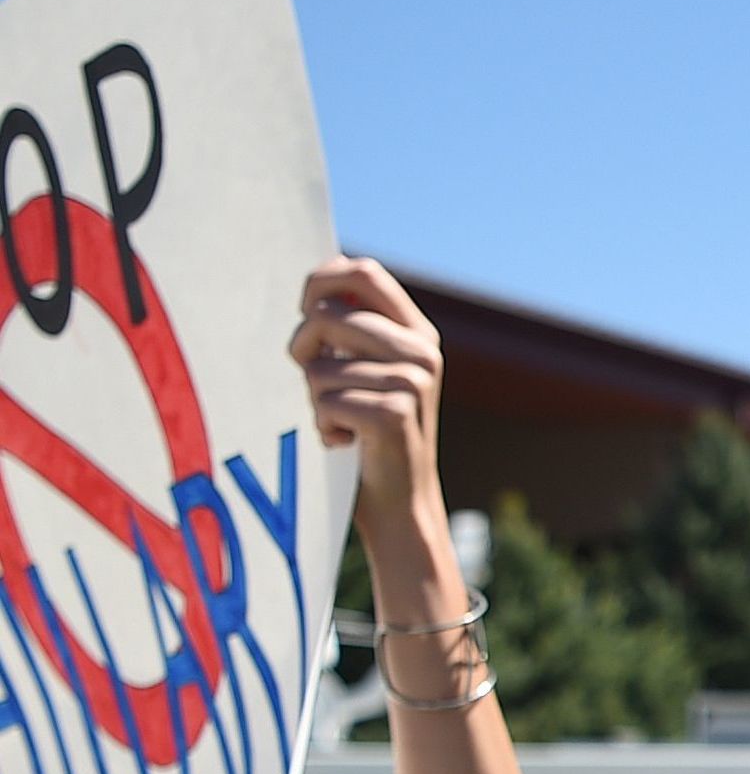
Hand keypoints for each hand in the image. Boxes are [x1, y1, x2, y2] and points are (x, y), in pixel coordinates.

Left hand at [288, 257, 445, 550]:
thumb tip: (318, 283)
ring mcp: (412, 383)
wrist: (401, 502)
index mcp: (418, 333)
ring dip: (314, 397)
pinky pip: (323, 400)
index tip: (306, 313)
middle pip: (327, 315)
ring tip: (340, 418)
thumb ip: (354, 327)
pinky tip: (345, 441)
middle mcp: (422, 353)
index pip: (364, 271)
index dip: (321, 283)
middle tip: (317, 381)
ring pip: (318, 365)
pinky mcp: (393, 413)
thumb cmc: (370, 432)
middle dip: (303, 347)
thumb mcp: (369, 369)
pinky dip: (322, 425)